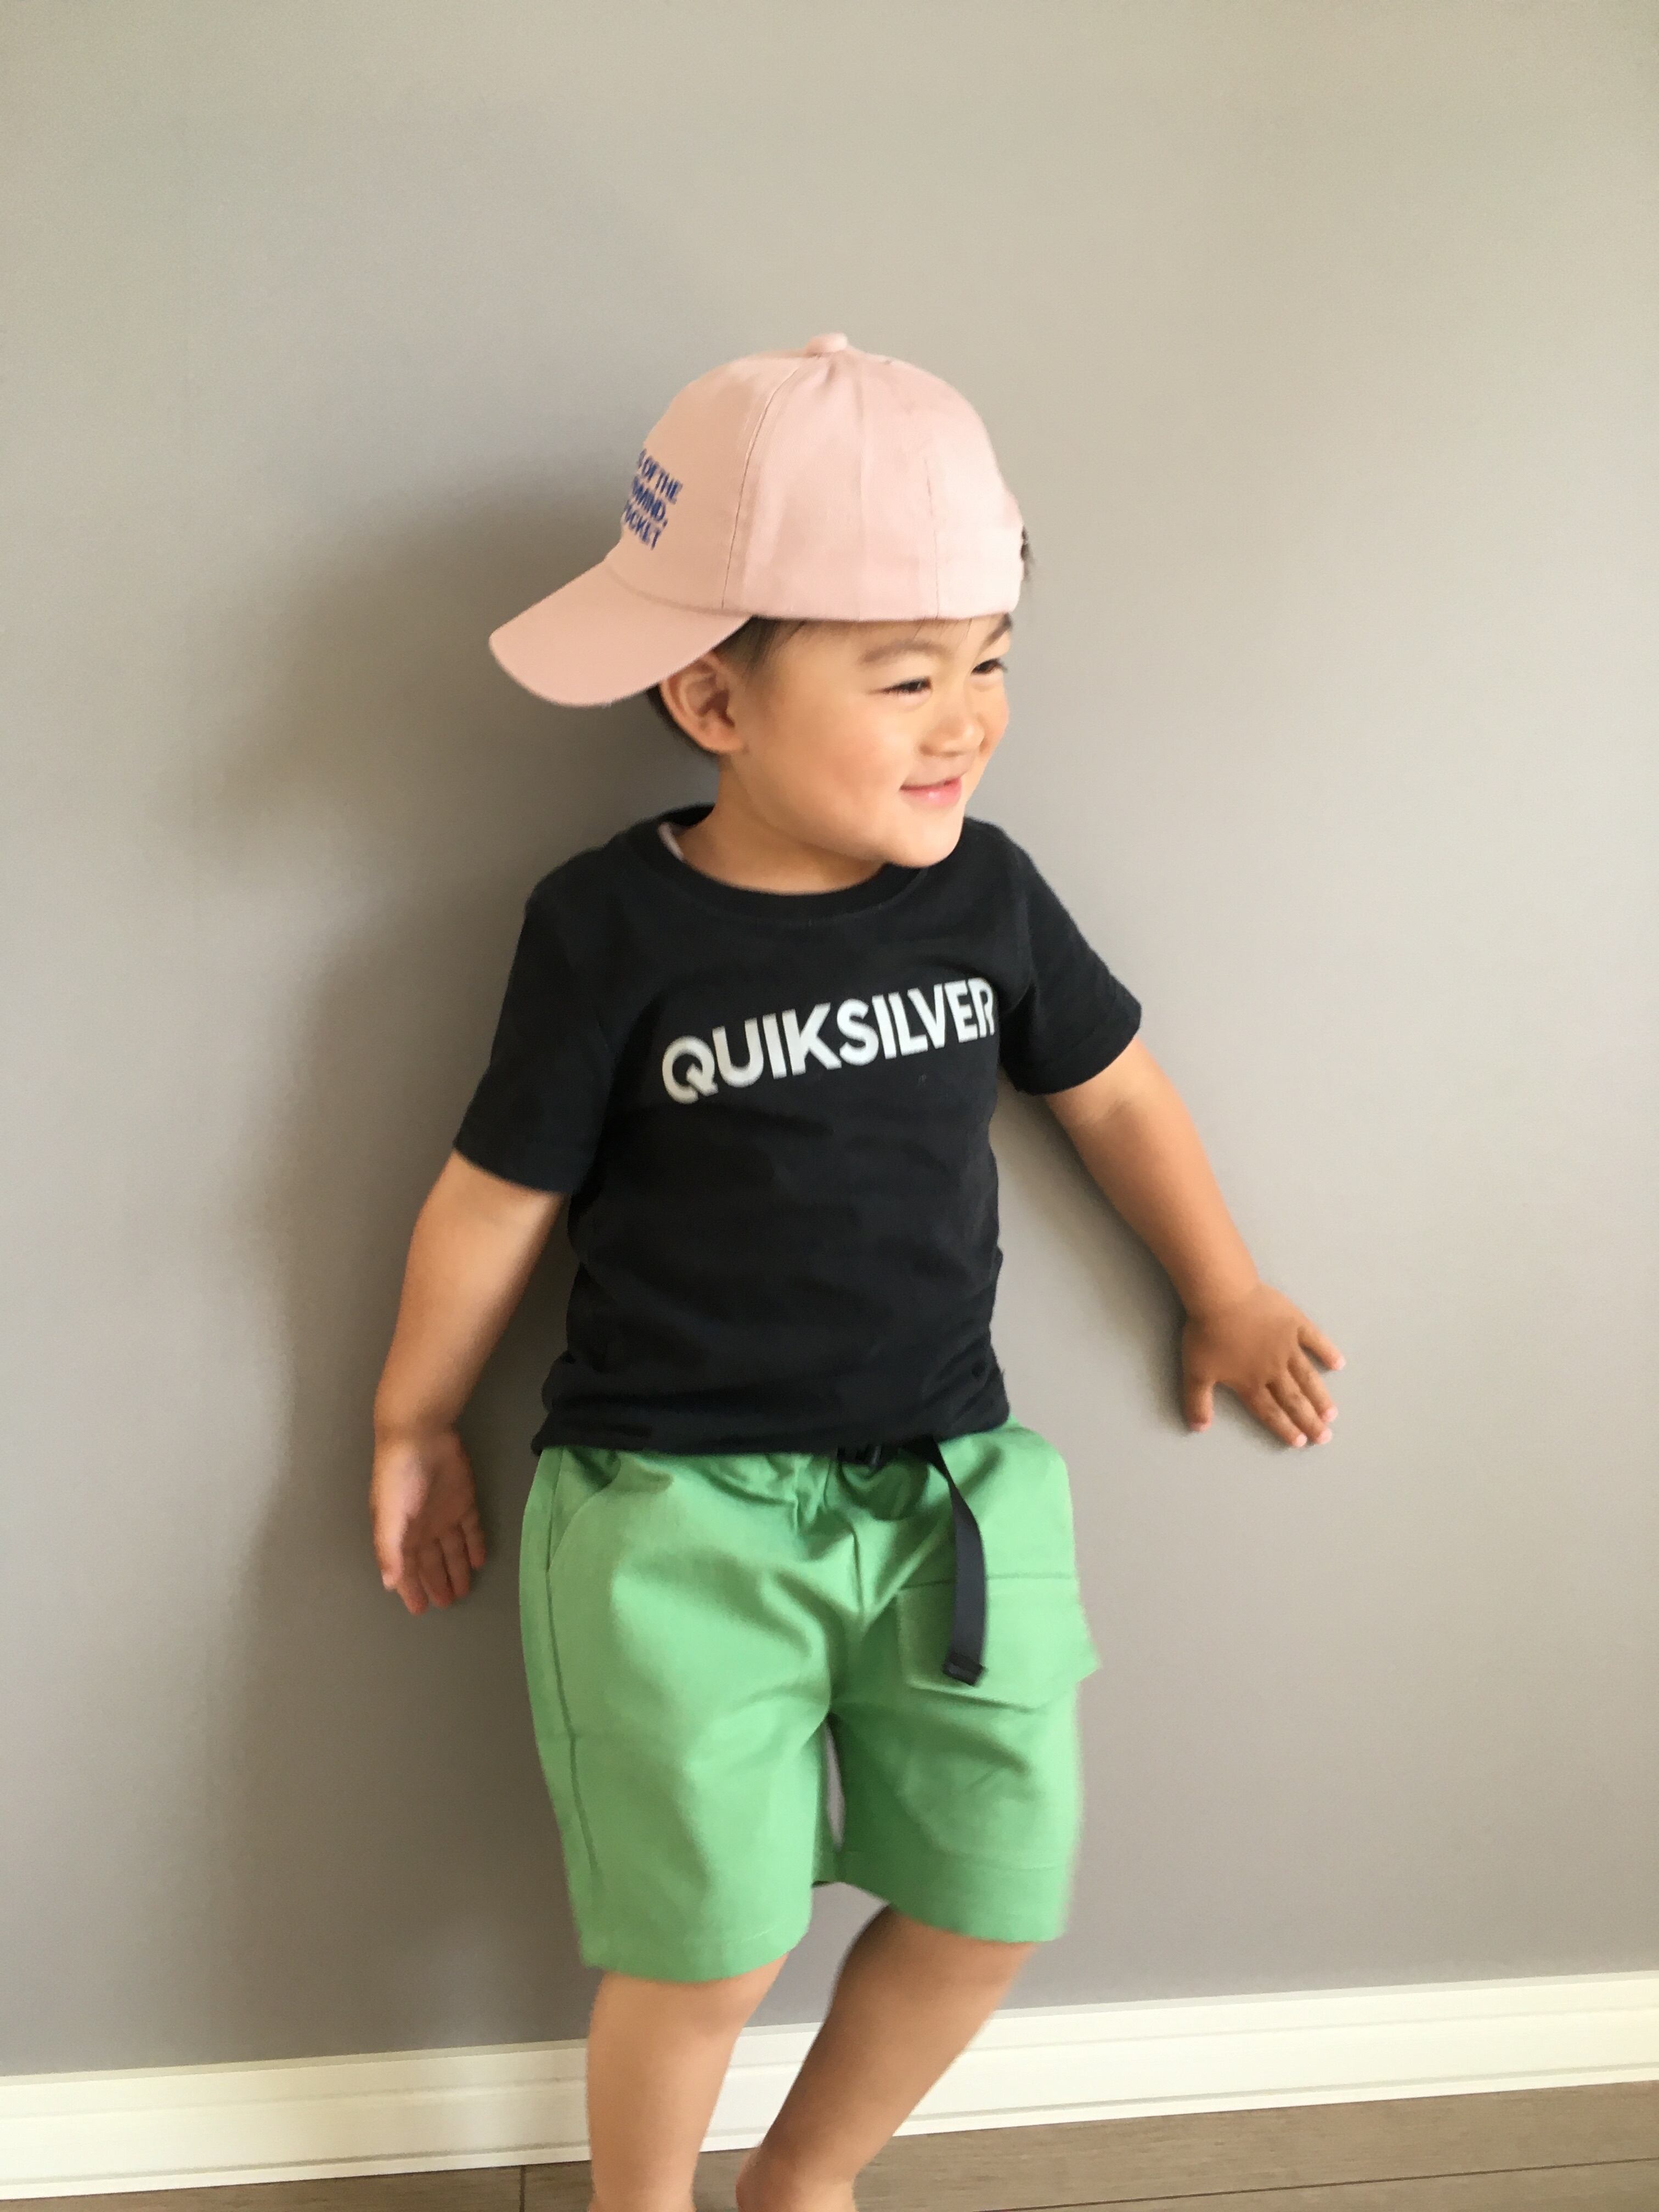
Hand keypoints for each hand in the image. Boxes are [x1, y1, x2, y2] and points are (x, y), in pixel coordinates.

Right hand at [370, 1426, 486, 1612]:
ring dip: (457, 1569)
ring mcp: (444, 1513)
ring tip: (463, 1591)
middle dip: (436, 1582)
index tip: (420, 1610)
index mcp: (400, 1533)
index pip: (406, 1568)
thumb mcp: (387, 1516)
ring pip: (452, 1548)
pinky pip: (470, 1528)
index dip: (412, 1588)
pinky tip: (480, 1561)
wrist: (419, 1435)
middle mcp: (422, 1527)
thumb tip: (388, 1584)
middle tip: (446, 1605)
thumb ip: (389, 1550)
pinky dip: (475, 1544)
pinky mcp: (463, 1499)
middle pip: (430, 1561)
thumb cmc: (398, 1477)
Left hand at [1182, 1283, 1343, 1448]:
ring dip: (1320, 1397)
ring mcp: (1287, 1346)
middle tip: (1325, 1436)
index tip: (1300, 1442)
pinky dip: (1327, 1352)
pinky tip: (1339, 1364)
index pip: (1270, 1412)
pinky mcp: (1295, 1323)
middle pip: (1293, 1400)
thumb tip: (1199, 1429)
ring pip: (1307, 1377)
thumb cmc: (1207, 1334)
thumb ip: (1198, 1403)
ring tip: (1332, 1414)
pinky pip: (1315, 1340)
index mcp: (1250, 1382)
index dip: (1284, 1428)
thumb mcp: (1195, 1372)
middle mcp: (1273, 1370)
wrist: (1223, 1296)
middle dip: (1309, 1421)